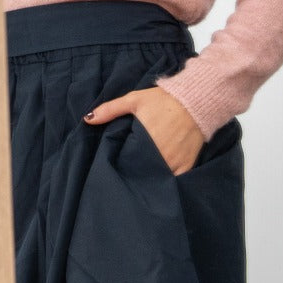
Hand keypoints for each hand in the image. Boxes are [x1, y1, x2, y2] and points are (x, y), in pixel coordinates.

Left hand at [84, 86, 204, 173]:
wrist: (196, 101)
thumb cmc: (163, 100)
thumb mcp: (134, 100)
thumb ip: (110, 109)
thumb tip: (87, 119)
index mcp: (144, 141)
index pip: (127, 162)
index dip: (121, 165)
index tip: (117, 165)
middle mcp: (160, 155)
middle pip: (142, 173)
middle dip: (135, 173)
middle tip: (128, 173)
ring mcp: (175, 162)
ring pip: (157, 179)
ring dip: (150, 179)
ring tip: (142, 179)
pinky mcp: (187, 165)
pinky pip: (175, 181)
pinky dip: (167, 182)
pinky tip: (160, 181)